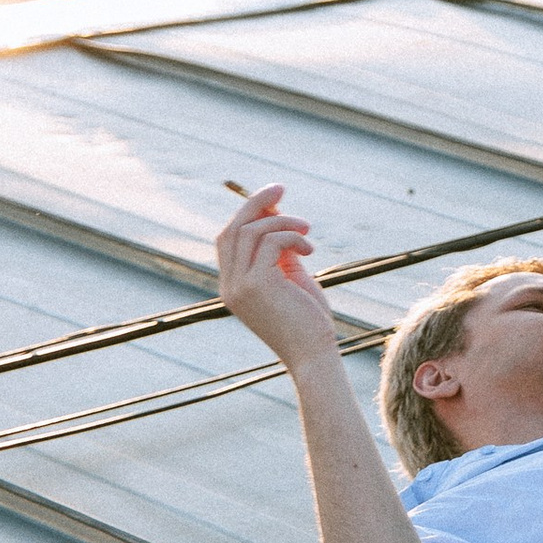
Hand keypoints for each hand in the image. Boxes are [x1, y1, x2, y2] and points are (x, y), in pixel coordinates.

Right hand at [217, 184, 344, 372]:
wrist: (314, 355)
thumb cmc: (307, 319)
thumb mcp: (288, 277)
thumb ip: (278, 249)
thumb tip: (275, 213)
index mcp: (232, 286)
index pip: (227, 238)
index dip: (247, 213)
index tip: (274, 199)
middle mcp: (229, 286)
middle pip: (233, 228)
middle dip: (256, 203)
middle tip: (281, 187)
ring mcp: (240, 286)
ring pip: (251, 231)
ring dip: (283, 220)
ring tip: (308, 230)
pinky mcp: (257, 285)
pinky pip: (271, 242)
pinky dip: (292, 236)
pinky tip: (310, 249)